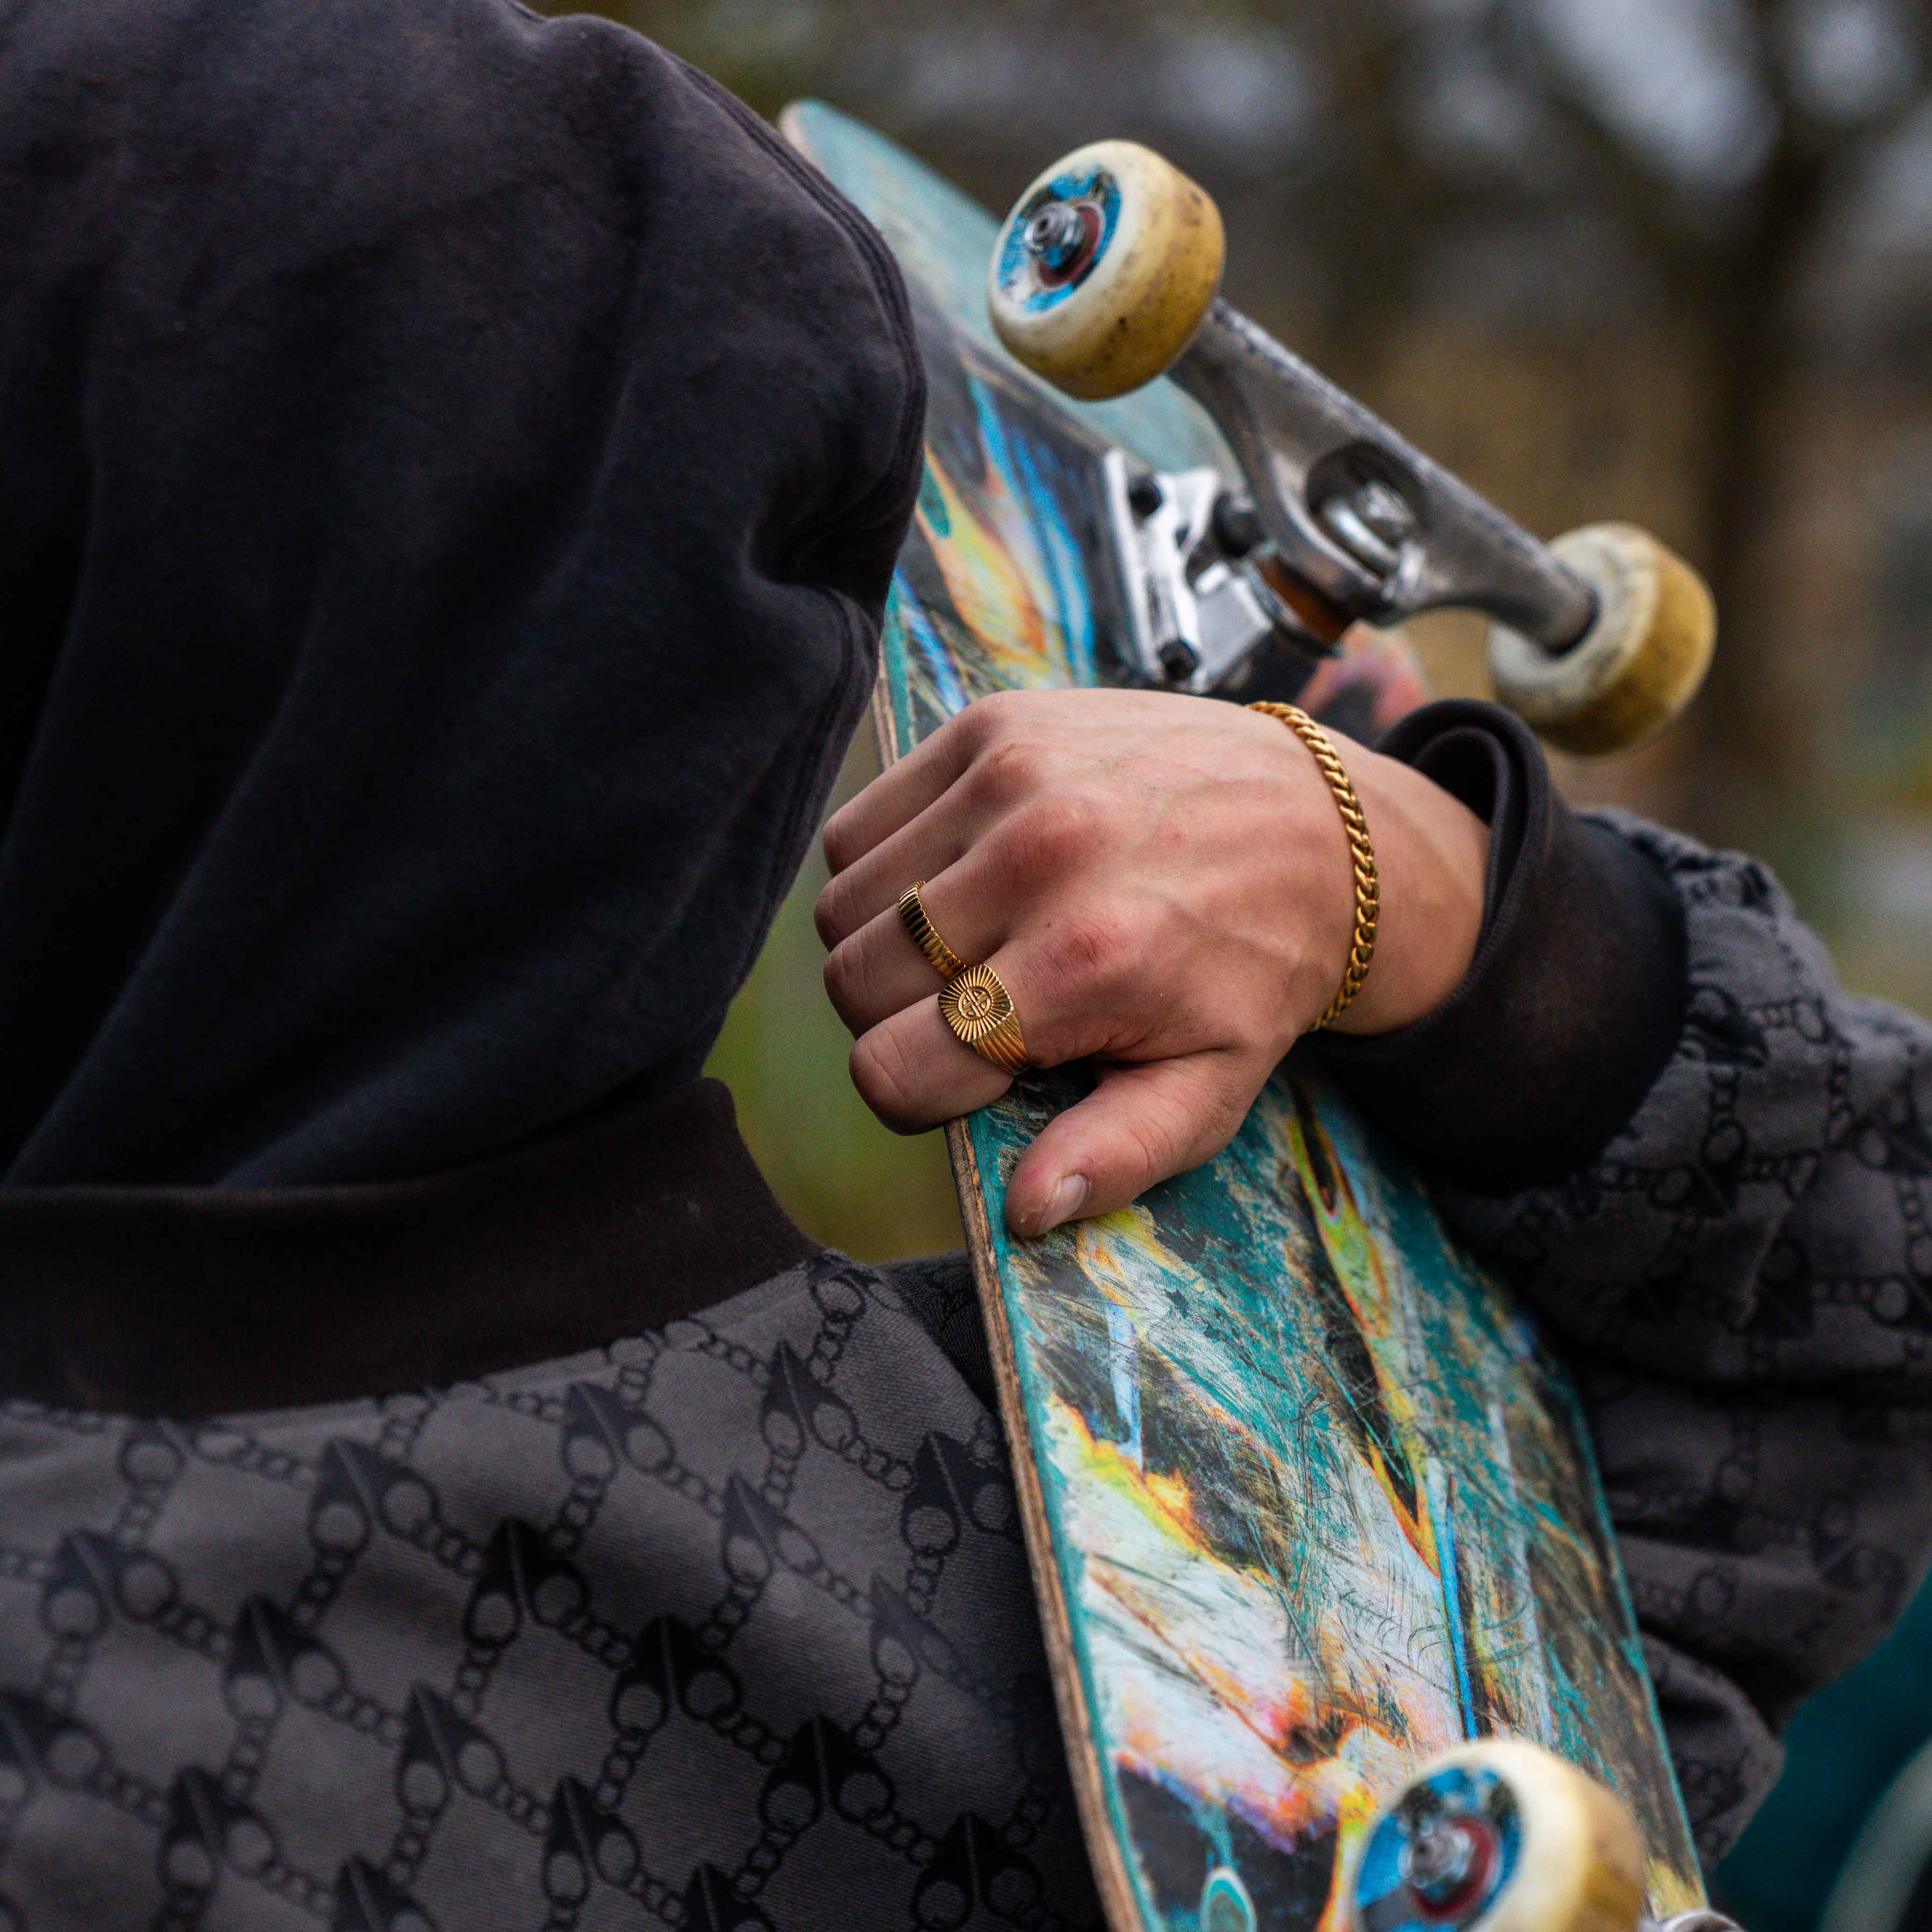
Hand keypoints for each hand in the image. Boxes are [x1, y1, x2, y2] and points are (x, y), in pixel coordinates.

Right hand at [815, 687, 1487, 1236]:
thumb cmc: (1256, 968)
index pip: (893, 1068)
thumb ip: (1116, 1155)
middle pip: (853, 984)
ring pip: (842, 905)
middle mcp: (1036, 859)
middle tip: (972, 1008)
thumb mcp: (1212, 1085)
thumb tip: (1026, 1211)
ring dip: (884, 944)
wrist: (1322, 824)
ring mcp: (1009, 780)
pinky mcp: (993, 725)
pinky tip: (954, 881)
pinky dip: (882, 867)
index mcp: (1085, 965)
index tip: (973, 1073)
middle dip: (897, 1020)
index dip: (917, 1093)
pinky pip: (857, 826)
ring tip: (966, 944)